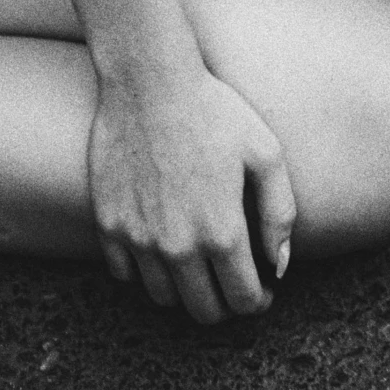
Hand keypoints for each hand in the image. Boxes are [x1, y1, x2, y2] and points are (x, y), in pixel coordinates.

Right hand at [88, 60, 296, 323]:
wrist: (148, 78)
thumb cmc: (212, 109)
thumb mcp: (265, 152)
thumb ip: (279, 214)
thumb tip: (280, 266)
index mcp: (222, 232)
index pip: (244, 301)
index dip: (259, 300)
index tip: (262, 286)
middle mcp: (178, 246)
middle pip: (204, 311)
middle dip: (225, 303)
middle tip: (231, 279)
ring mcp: (139, 237)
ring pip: (164, 298)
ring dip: (184, 290)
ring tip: (197, 263)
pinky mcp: (108, 223)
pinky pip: (125, 273)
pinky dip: (143, 270)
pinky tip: (159, 245)